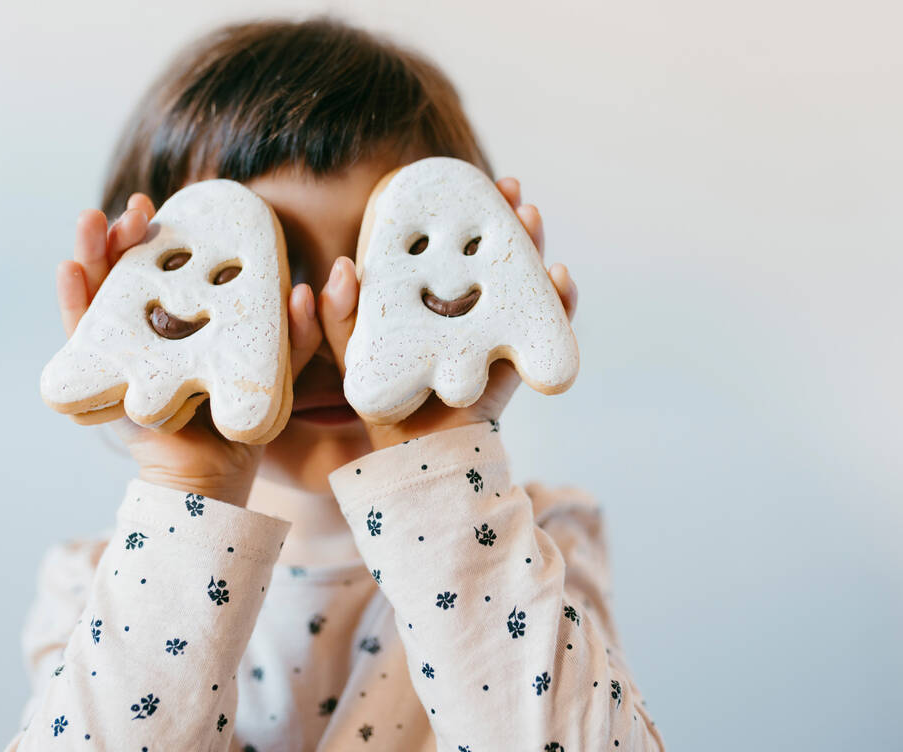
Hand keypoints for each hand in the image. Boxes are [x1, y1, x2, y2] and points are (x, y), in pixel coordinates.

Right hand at [56, 194, 322, 504]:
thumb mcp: (278, 371)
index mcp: (185, 322)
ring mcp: (122, 352)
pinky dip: (73, 303)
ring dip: (92, 255)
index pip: (169, 268)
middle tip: (133, 207)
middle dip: (125, 236)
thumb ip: (297, 335)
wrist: (216, 477)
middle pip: (128, 273)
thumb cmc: (244, 421)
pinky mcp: (104, 378)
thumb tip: (304, 290)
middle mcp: (148, 331)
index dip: (164, 236)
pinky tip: (69, 271)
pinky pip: (81, 337)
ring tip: (93, 221)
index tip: (168, 206)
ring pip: (99, 294)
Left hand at [318, 177, 578, 450]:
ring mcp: (495, 335)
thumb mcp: (352, 354)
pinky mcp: (515, 363)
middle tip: (513, 188)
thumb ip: (339, 317)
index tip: (466, 178)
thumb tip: (342, 267)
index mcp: (432, 301)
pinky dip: (559, 304)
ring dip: (534, 248)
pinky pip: (544, 330)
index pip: (451, 247)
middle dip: (507, 220)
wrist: (416, 460)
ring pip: (521, 283)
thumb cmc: (383, 403)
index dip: (461, 213)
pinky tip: (562, 279)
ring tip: (534, 217)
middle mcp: (468, 312)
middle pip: (494, 256)